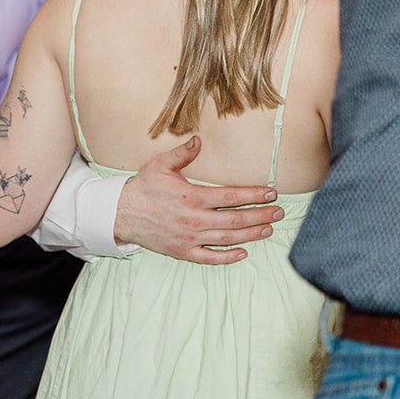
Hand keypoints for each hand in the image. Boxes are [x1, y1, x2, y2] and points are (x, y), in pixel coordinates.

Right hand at [113, 136, 285, 263]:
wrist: (120, 214)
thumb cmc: (142, 188)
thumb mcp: (160, 165)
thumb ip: (182, 154)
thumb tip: (199, 140)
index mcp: (192, 196)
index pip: (232, 196)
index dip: (255, 195)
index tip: (271, 193)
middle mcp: (194, 219)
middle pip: (236, 219)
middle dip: (261, 215)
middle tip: (279, 213)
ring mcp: (189, 237)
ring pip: (228, 238)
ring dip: (251, 234)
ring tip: (268, 229)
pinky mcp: (182, 251)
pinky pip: (210, 257)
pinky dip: (228, 257)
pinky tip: (243, 252)